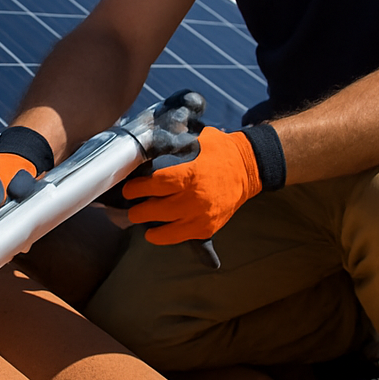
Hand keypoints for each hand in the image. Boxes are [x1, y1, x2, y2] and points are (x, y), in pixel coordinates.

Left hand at [123, 127, 261, 244]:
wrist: (249, 168)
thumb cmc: (220, 152)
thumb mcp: (197, 141)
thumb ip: (175, 145)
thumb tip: (149, 144)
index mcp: (189, 175)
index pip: (154, 185)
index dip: (137, 189)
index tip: (129, 189)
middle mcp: (193, 199)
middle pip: (154, 210)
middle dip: (137, 210)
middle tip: (131, 206)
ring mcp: (201, 216)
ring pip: (164, 231)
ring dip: (148, 227)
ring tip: (140, 218)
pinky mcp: (207, 228)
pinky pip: (180, 238)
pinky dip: (165, 236)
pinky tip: (157, 231)